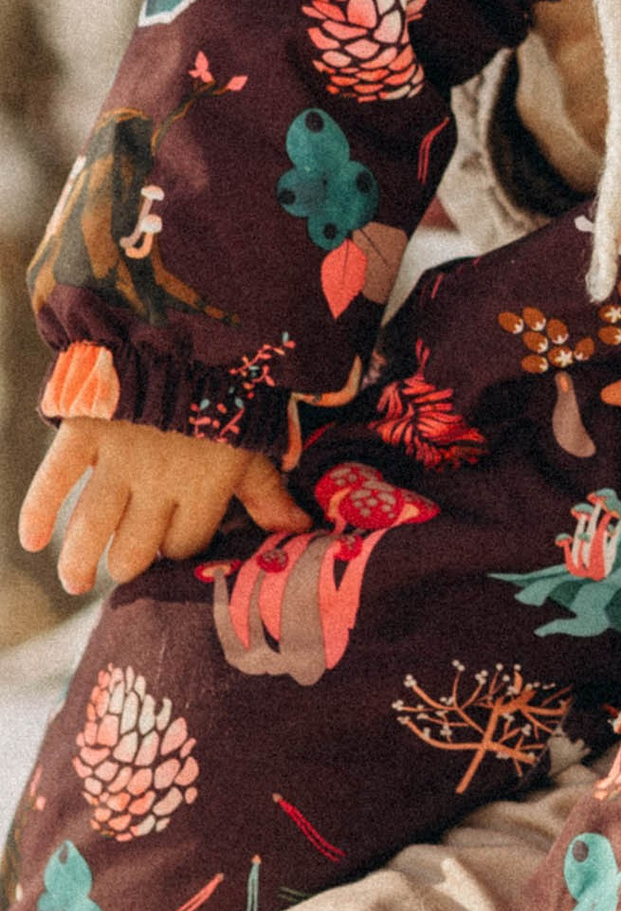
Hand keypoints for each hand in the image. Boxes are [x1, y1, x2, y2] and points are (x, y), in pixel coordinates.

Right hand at [19, 417, 308, 596]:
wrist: (192, 329)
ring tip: (75, 581)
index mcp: (205, 486)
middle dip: (129, 563)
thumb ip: (267, 490)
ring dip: (79, 561)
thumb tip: (299, 527)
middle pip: (135, 546)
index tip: (173, 550)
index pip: (185, 544)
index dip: (178, 552)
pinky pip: (55, 478)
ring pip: (93, 526)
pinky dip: (38, 510)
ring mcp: (118, 457)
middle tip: (122, 569)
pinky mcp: (85, 429)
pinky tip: (31, 540)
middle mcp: (159, 481)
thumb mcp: (255, 440)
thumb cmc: (231, 390)